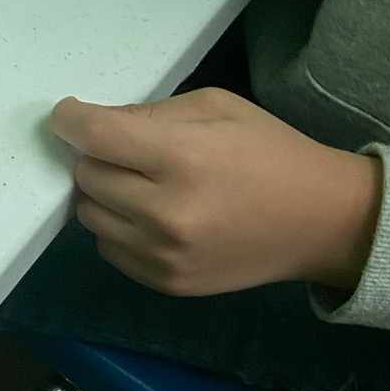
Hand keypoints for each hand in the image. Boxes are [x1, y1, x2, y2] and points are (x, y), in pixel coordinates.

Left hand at [49, 87, 382, 297]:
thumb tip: (90, 123)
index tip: (69, 116)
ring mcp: (163, 255)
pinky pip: (108, 249)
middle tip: (124, 151)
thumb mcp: (216, 107)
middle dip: (95, 156)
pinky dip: (118, 228)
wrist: (320, 221)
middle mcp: (165, 213)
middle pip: (85, 176)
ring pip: (89, 215)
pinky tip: (150, 216)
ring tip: (138, 184)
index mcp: (181, 158)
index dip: (70, 120)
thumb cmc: (269, 153)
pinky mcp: (165, 282)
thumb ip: (149, 112)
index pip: (94, 136)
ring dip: (102, 194)